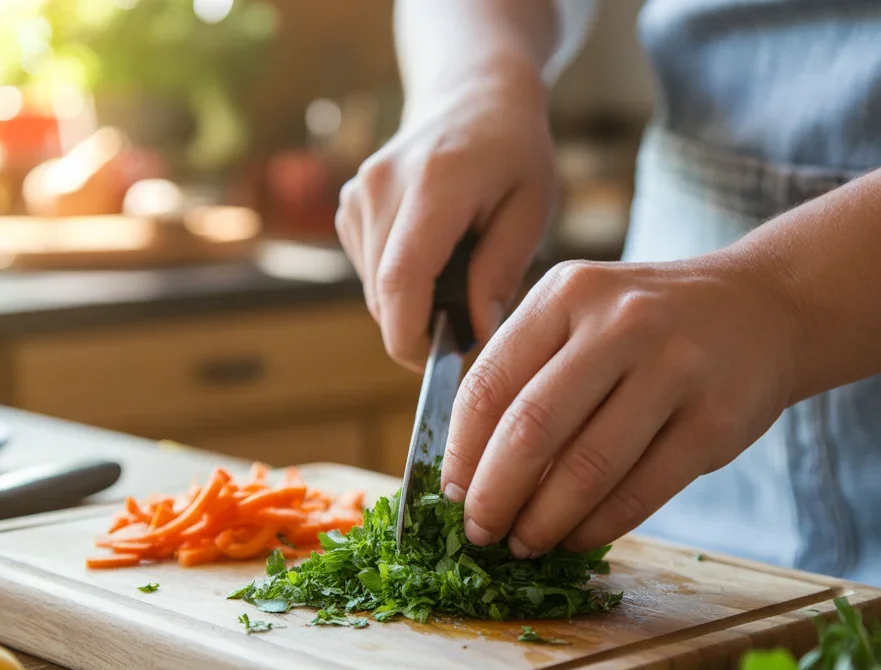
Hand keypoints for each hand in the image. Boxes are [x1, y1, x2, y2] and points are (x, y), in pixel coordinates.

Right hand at [335, 66, 556, 368]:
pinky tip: (436, 256)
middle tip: (472, 323)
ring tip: (461, 277)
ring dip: (413, 305)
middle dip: (422, 327)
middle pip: (384, 294)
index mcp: (433, 185)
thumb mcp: (531, 208)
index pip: (401, 281)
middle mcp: (381, 187)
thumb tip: (475, 333)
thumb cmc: (514, 153)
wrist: (472, 96)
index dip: (412, 339)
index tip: (444, 362)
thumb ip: (501, 271)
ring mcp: (357, 195)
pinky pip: (370, 272)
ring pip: (374, 289)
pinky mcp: (349, 206)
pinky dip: (401, 283)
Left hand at [440, 250, 801, 555]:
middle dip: (494, 496)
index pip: (488, 383)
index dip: (461, 452)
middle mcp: (620, 323)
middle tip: (479, 533)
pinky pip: (641, 491)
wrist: (765, 306)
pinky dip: (598, 526)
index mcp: (568, 294)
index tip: (449, 496)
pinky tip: (576, 538)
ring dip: (544, 522)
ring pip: (587, 469)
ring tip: (524, 544)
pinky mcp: (716, 420)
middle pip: (531, 429)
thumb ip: (528, 372)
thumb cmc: (648, 324)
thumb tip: (468, 472)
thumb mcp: (583, 314)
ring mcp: (675, 369)